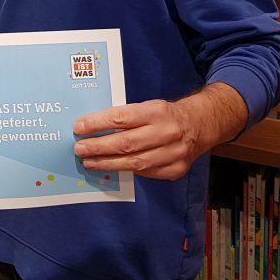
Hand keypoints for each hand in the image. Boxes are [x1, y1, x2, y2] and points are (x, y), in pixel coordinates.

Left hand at [72, 84, 246, 181]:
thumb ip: (126, 116)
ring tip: (89, 162)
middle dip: (98, 147)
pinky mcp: (176, 170)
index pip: (121, 118)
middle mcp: (166, 132)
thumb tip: (93, 126)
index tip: (79, 127)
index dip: (98, 124)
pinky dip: (127, 170)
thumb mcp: (148, 106)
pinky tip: (112, 168)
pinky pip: (146, 172)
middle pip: (126, 143)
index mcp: (156, 111)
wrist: (200, 125)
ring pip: (134, 162)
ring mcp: (173, 153)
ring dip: (107, 163)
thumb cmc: (166, 114)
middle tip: (79, 149)